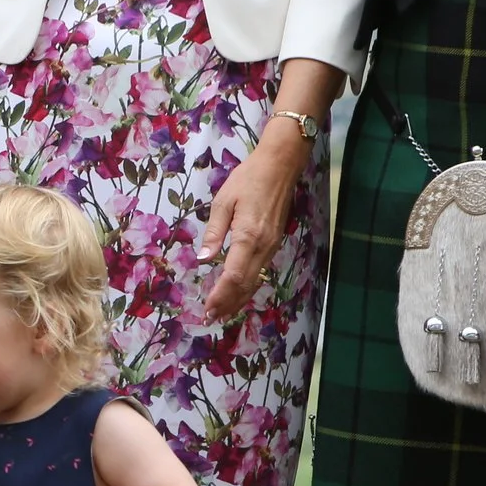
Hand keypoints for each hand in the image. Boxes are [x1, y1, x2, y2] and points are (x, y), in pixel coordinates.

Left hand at [201, 136, 307, 321]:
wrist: (280, 166)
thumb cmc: (248, 180)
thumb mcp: (223, 202)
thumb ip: (214, 232)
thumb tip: (204, 259)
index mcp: (248, 236)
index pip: (234, 275)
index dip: (221, 295)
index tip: (208, 309)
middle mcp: (263, 246)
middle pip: (246, 284)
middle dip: (228, 304)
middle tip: (211, 319)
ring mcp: (271, 246)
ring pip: (255, 280)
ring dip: (239, 299)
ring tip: (222, 313)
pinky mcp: (274, 243)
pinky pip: (260, 271)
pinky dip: (248, 286)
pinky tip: (239, 293)